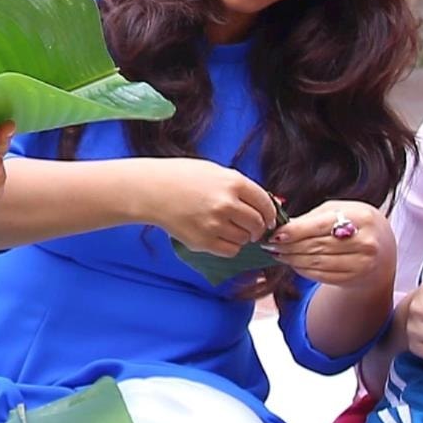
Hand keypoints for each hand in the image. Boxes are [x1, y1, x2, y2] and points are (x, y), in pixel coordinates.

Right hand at [148, 159, 279, 255]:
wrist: (151, 190)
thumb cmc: (182, 177)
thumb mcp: (215, 172)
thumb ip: (240, 187)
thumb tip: (267, 204)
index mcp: (233, 182)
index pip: (266, 203)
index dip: (271, 213)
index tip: (270, 218)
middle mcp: (226, 204)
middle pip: (258, 223)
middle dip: (259, 228)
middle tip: (253, 228)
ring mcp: (214, 224)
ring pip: (245, 239)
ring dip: (243, 236)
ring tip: (230, 228)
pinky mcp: (203, 241)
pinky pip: (230, 250)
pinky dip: (231, 246)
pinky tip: (221, 237)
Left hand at [268, 200, 393, 288]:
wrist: (382, 249)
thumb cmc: (356, 223)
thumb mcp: (339, 210)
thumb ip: (312, 217)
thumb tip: (281, 227)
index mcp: (361, 217)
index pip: (320, 226)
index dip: (294, 231)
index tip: (275, 234)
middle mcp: (365, 242)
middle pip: (316, 246)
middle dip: (289, 246)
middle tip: (270, 245)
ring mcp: (361, 263)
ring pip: (316, 263)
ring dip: (293, 259)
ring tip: (279, 254)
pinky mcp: (354, 279)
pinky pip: (321, 275)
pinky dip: (303, 270)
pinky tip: (294, 263)